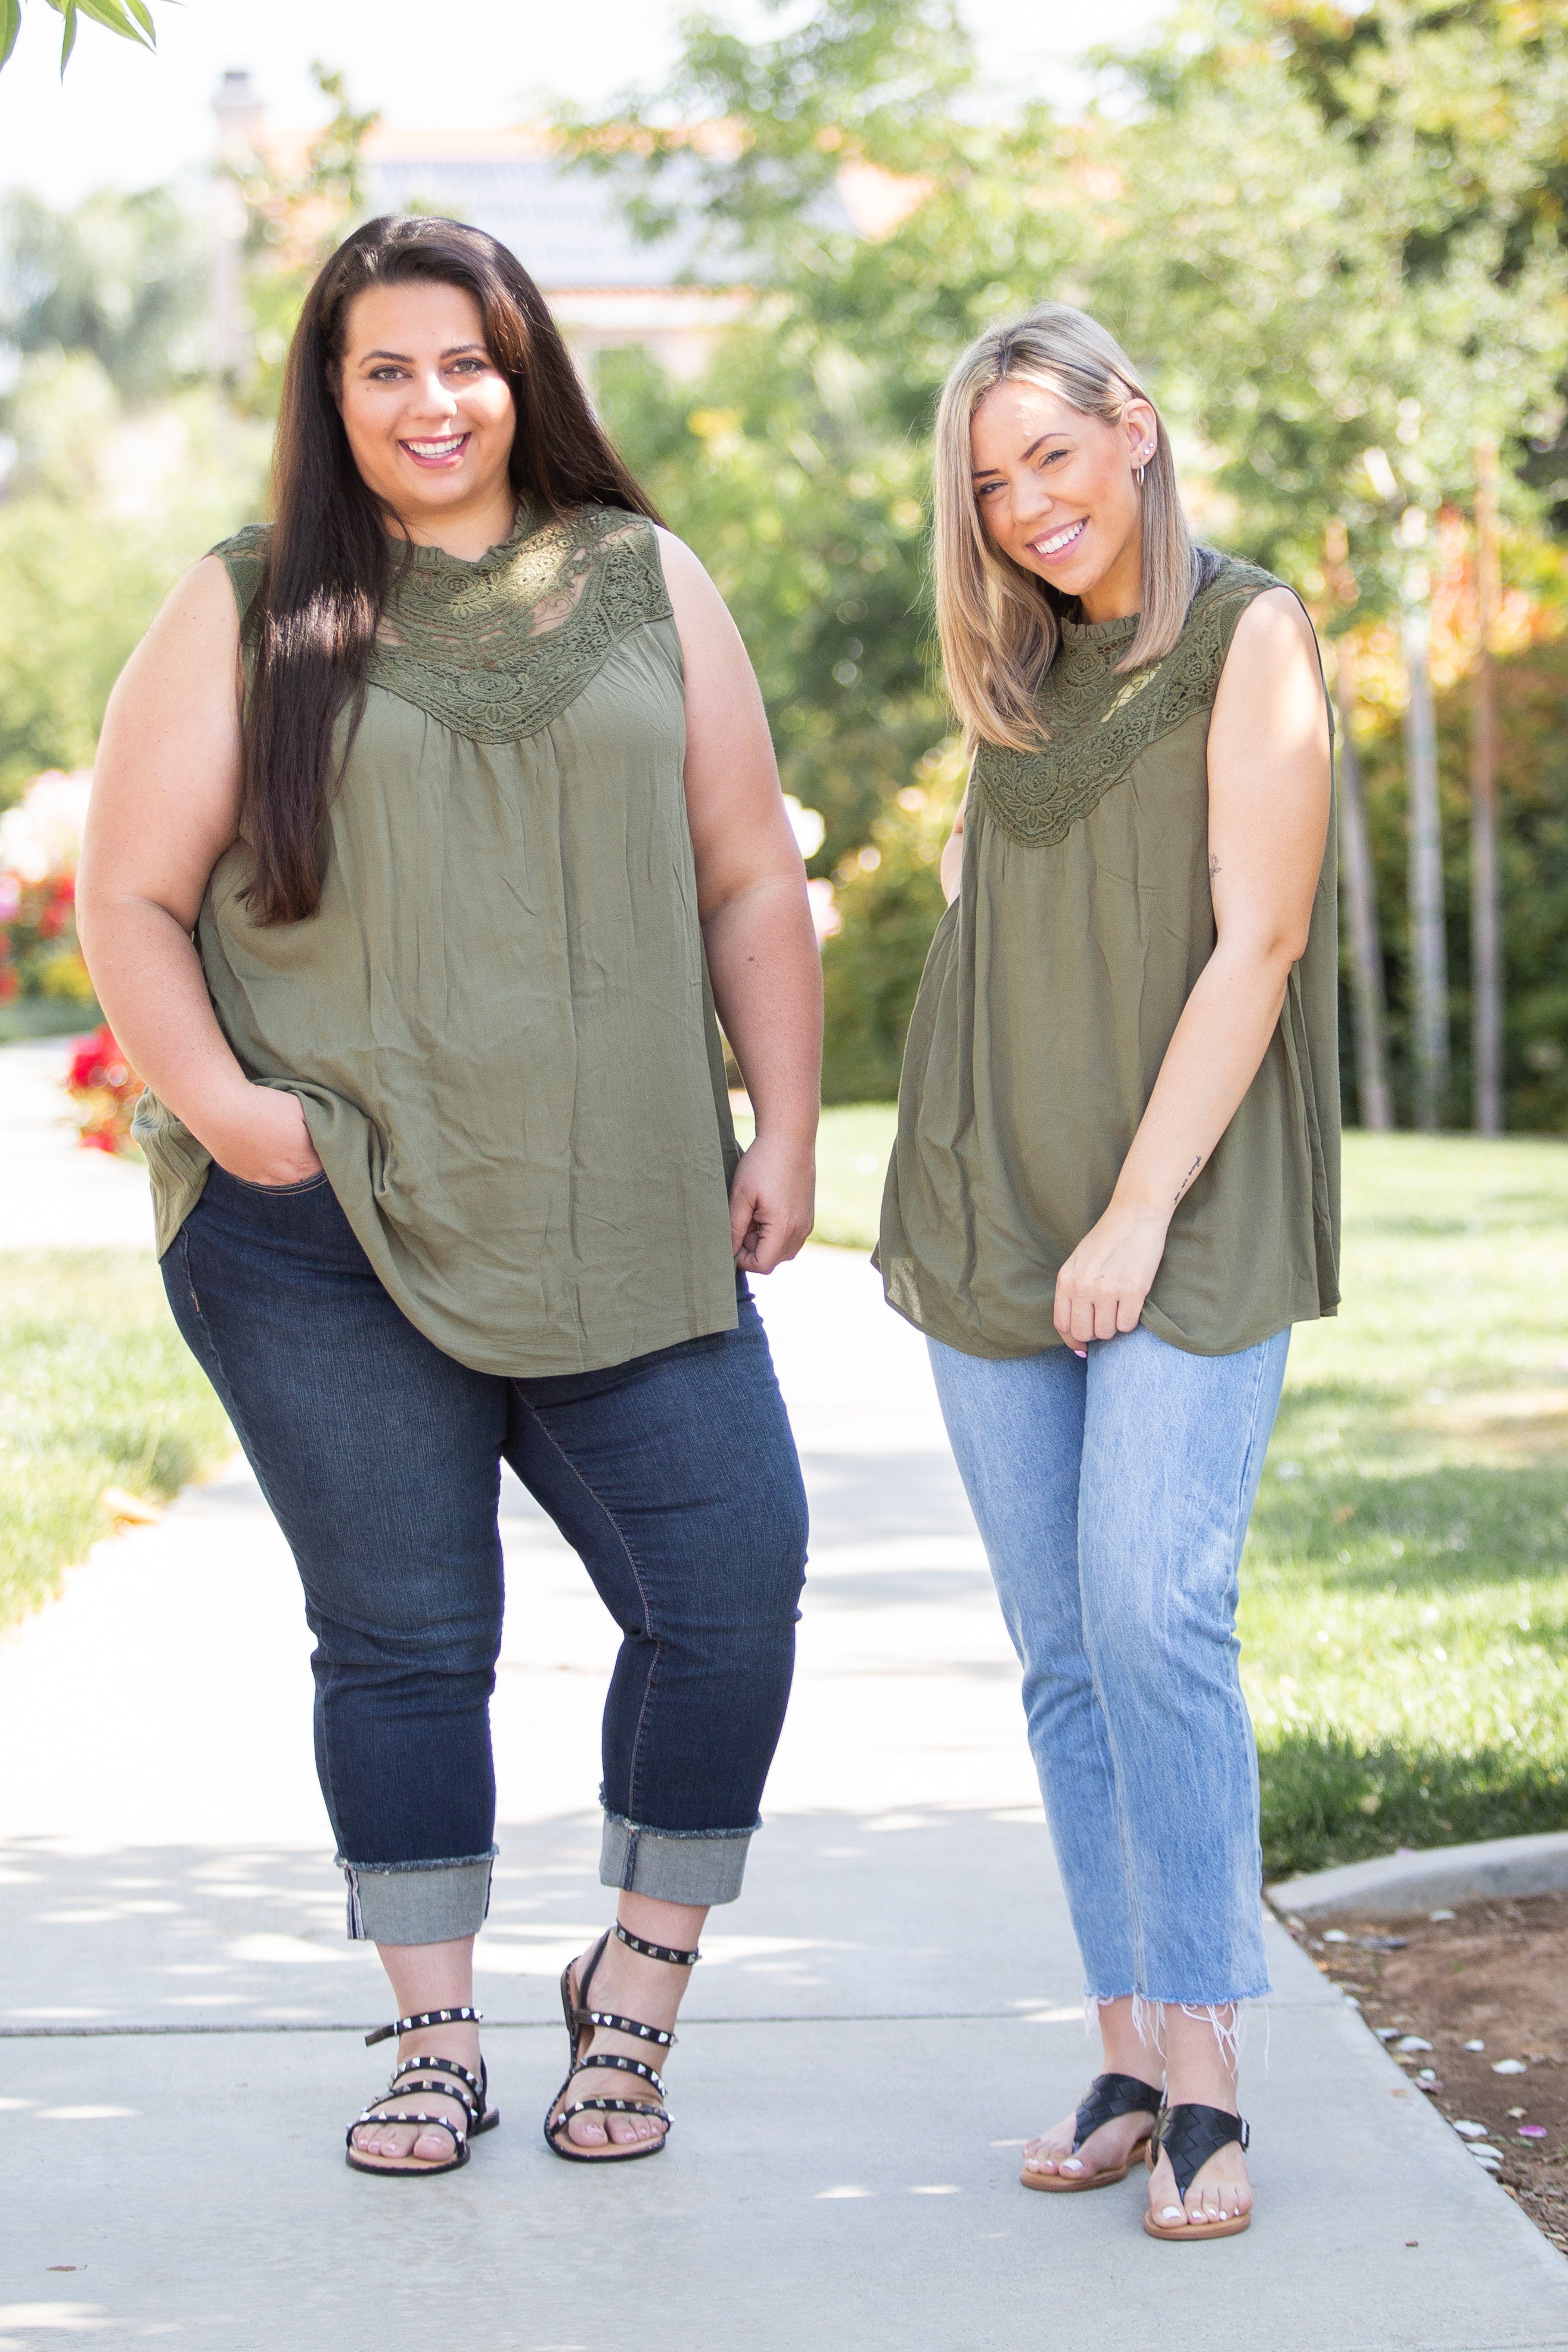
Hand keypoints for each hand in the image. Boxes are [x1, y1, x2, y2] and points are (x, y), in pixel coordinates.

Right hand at [208, 1085, 322, 1187]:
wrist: (220, 1110)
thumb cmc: (263, 1105)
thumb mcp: (301, 1109)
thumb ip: (317, 1125)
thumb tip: (324, 1133)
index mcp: (303, 1160)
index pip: (322, 1161)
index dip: (320, 1148)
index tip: (316, 1136)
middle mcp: (285, 1174)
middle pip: (303, 1171)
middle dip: (304, 1157)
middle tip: (298, 1139)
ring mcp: (262, 1176)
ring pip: (281, 1175)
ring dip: (284, 1164)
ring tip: (278, 1144)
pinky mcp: (242, 1173)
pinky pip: (260, 1173)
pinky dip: (264, 1164)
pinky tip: (261, 1148)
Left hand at [728, 1133, 814, 1273]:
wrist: (790, 1139)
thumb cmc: (762, 1164)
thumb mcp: (740, 1196)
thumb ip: (734, 1229)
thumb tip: (728, 1252)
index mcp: (783, 1229)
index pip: (761, 1265)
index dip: (742, 1258)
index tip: (732, 1238)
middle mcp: (800, 1232)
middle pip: (772, 1261)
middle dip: (753, 1249)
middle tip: (742, 1222)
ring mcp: (807, 1225)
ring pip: (782, 1251)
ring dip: (764, 1242)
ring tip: (753, 1215)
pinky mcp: (808, 1217)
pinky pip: (790, 1238)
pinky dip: (775, 1232)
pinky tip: (765, 1210)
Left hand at [1053, 1201, 1169, 1354]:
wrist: (1135, 1216)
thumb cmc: (1107, 1239)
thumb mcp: (1078, 1262)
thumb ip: (1073, 1291)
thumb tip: (1075, 1332)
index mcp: (1066, 1280)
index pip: (1062, 1325)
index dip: (1072, 1341)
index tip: (1083, 1347)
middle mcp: (1082, 1287)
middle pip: (1083, 1333)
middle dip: (1094, 1333)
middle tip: (1105, 1321)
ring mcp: (1107, 1290)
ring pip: (1107, 1332)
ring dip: (1114, 1326)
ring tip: (1119, 1306)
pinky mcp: (1132, 1291)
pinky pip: (1127, 1325)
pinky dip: (1130, 1320)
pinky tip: (1131, 1304)